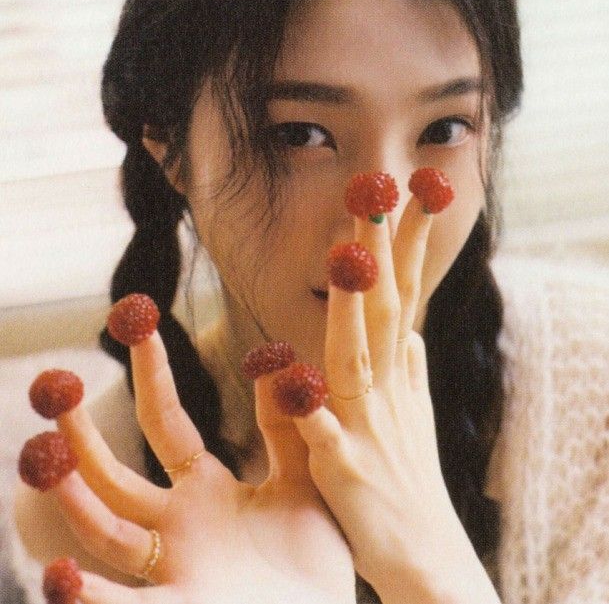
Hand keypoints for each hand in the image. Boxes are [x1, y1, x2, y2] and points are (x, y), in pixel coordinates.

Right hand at [44, 331, 354, 603]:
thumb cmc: (314, 557)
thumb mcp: (300, 480)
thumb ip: (284, 428)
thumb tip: (276, 363)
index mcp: (206, 490)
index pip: (166, 423)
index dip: (152, 375)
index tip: (139, 325)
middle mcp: (178, 525)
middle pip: (115, 476)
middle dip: (82, 436)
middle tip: (56, 388)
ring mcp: (174, 570)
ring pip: (106, 532)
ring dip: (72, 500)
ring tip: (43, 461)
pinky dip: (87, 598)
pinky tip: (59, 578)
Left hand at [290, 195, 498, 602]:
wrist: (423, 552)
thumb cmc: (409, 477)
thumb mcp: (410, 413)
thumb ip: (405, 366)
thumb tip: (407, 328)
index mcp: (394, 372)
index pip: (401, 295)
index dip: (404, 245)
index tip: (409, 192)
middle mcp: (384, 389)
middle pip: (382, 310)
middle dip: (383, 250)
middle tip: (380, 189)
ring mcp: (366, 427)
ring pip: (355, 358)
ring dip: (354, 308)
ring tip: (350, 255)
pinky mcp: (344, 471)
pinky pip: (322, 435)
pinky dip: (308, 409)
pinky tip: (292, 381)